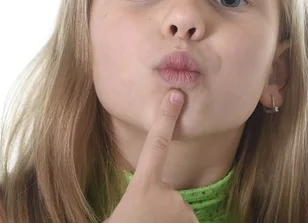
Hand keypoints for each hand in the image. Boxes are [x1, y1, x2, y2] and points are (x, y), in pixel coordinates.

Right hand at [106, 89, 197, 222]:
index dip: (165, 119)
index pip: (155, 145)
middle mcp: (168, 196)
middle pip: (173, 200)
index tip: (175, 96)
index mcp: (142, 188)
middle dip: (164, 214)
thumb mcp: (125, 213)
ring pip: (182, 218)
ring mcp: (182, 212)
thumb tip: (154, 199)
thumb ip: (144, 198)